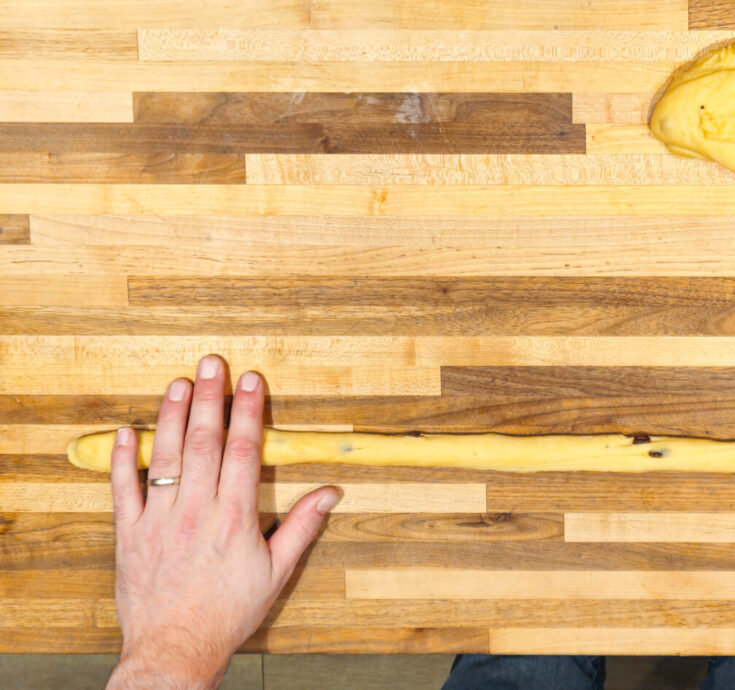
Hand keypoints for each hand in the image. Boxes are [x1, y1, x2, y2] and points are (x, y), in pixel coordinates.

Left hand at [106, 356, 340, 689]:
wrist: (175, 650)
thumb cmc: (227, 613)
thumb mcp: (277, 571)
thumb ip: (302, 526)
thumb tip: (331, 492)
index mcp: (235, 518)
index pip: (243, 450)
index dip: (248, 411)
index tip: (250, 381)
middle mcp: (196, 513)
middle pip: (205, 443)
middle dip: (210, 398)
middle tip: (211, 364)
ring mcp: (159, 522)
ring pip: (166, 457)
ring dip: (172, 416)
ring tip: (177, 384)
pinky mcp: (129, 535)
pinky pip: (123, 490)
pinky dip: (122, 459)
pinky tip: (128, 430)